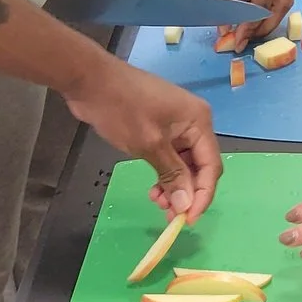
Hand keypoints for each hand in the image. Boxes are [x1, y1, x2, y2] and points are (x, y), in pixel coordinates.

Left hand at [68, 60, 222, 220]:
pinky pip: (170, 157)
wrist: (89, 80)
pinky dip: (164, 175)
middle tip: (169, 216)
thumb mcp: (149, 145)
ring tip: (157, 202)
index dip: (203, 195)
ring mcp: (176, 125)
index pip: (211, 166)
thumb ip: (171, 175)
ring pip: (184, 165)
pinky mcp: (159, 128)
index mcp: (199, 121)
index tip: (188, 220)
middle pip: (199, 166)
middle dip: (187, 192)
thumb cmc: (122, 109)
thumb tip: (186, 205)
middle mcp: (193, 123)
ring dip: (174, 186)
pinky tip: (153, 189)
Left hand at [203, 0, 293, 38]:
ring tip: (248, 28)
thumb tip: (224, 29)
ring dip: (268, 17)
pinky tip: (249, 9)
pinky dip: (267, 5)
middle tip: (248, 39)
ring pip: (284, 0)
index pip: (261, 1)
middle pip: (281, 5)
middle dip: (265, 26)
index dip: (250, 23)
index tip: (237, 39)